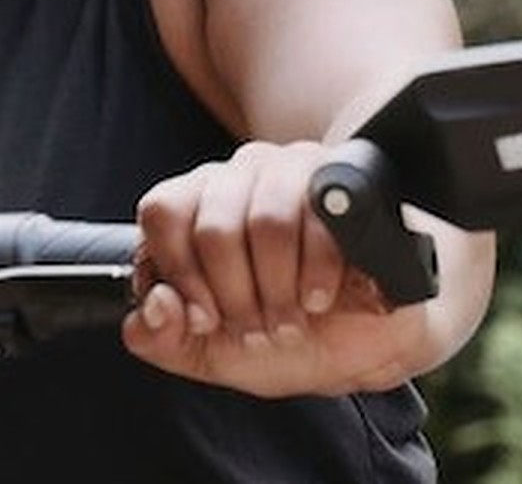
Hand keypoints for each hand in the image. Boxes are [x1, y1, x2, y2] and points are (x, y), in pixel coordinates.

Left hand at [121, 141, 434, 398]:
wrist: (365, 342)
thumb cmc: (282, 334)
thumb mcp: (208, 351)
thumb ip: (161, 336)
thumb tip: (157, 303)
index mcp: (195, 205)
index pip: (164, 211)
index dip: (183, 274)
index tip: (207, 319)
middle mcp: (238, 176)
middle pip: (216, 226)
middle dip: (238, 296)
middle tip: (258, 329)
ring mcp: (292, 170)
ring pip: (268, 222)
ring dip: (280, 289)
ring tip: (292, 319)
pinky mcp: (343, 182)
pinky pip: (322, 219)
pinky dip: (318, 272)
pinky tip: (318, 298)